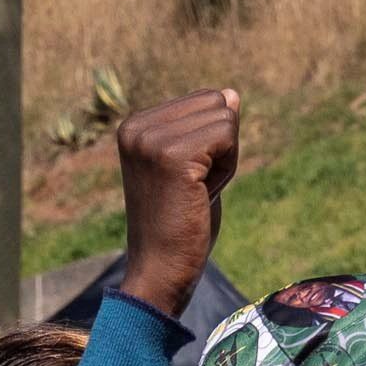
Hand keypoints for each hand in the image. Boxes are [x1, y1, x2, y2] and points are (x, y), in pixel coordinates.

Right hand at [113, 89, 241, 317]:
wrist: (160, 273)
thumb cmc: (178, 227)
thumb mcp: (194, 168)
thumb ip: (207, 128)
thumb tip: (231, 93)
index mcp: (134, 126)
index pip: (203, 100)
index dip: (210, 142)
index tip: (186, 180)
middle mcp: (137, 126)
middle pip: (215, 102)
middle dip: (220, 146)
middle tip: (193, 188)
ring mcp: (152, 139)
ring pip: (225, 116)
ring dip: (225, 159)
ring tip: (195, 193)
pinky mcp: (173, 155)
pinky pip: (228, 135)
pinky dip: (227, 168)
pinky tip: (201, 195)